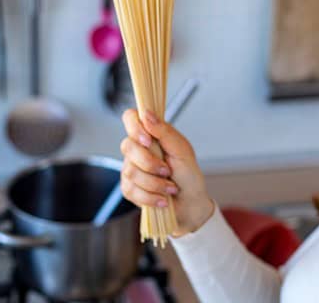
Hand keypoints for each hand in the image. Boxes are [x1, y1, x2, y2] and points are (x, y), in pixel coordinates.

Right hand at [120, 108, 214, 236]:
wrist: (190, 204)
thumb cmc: (188, 175)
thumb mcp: (182, 150)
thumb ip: (165, 131)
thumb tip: (146, 114)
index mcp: (151, 135)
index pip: (131, 118)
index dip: (135, 127)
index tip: (148, 140)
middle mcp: (138, 150)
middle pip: (127, 146)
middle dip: (150, 163)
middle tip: (167, 171)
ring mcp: (131, 169)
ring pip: (130, 171)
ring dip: (155, 183)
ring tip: (170, 187)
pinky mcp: (129, 188)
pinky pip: (131, 190)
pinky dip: (151, 197)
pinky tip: (162, 199)